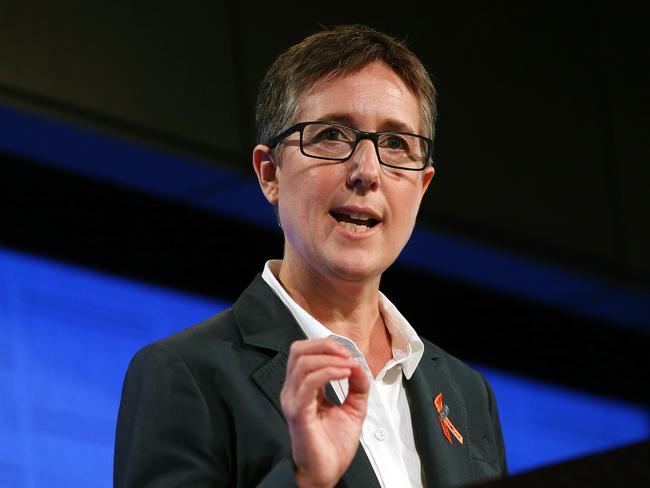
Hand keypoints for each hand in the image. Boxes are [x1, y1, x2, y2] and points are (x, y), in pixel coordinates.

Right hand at [280, 338, 369, 487]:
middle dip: (325, 346)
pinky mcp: (298, 412)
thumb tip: (359, 364)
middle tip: (347, 355)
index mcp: (303, 388)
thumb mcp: (353, 408)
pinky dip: (329, 372)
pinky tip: (344, 374)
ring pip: (302, 362)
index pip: (305, 352)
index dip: (327, 346)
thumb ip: (357, 386)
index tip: (350, 354)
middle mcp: (293, 391)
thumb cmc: (333, 446)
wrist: (326, 473)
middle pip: (298, 350)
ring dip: (330, 358)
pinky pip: (308, 382)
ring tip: (349, 366)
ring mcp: (293, 400)